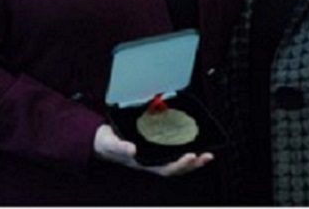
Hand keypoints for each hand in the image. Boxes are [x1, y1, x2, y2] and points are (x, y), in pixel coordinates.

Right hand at [93, 124, 213, 176]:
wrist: (101, 139)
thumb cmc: (106, 143)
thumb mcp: (110, 143)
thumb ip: (120, 146)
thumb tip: (132, 149)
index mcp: (143, 163)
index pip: (165, 168)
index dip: (179, 165)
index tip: (191, 156)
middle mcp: (151, 161)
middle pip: (176, 167)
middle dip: (193, 164)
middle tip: (206, 156)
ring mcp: (154, 154)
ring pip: (177, 160)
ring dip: (192, 159)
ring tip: (206, 154)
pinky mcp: (155, 145)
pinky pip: (172, 150)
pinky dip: (184, 148)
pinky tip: (193, 142)